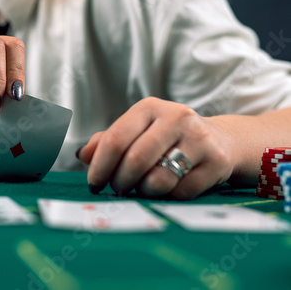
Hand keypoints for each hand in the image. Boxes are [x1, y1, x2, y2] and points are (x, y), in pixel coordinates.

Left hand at [77, 97, 236, 199]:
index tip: (94, 184)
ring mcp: (199, 139)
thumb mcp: (138, 132)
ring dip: (143, 191)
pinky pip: (181, 192)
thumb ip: (108, 141)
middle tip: (118, 189)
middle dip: (120, 182)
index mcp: (149, 107)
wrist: (222, 142)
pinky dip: (168, 197)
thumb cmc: (168, 138)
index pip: (115, 139)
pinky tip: (168, 189)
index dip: (100, 166)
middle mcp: (176, 117)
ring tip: (143, 188)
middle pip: (135, 160)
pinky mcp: (217, 162)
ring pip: (158, 179)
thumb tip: (83, 155)